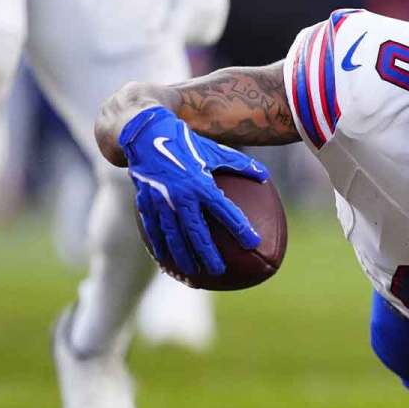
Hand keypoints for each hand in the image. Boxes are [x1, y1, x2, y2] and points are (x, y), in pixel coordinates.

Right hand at [120, 106, 268, 276]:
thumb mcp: (214, 151)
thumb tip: (265, 176)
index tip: (253, 242)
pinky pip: (153, 231)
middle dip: (208, 254)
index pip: (225, 211)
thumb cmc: (185, 142)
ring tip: (193, 274)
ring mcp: (160, 201)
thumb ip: (240, 165)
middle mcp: (181, 195)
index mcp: (201, 183)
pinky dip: (160, 247)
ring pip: (173, 236)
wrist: (143, 133)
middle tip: (220, 271)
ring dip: (183, 257)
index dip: (240, 227)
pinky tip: (166, 262)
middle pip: (197, 232)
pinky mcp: (145, 203)